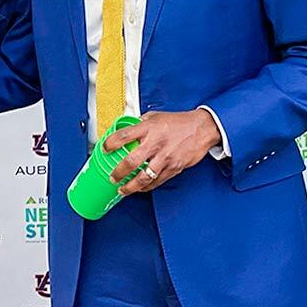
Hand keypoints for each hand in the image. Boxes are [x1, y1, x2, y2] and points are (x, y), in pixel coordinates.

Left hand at [104, 108, 222, 195]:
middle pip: (131, 161)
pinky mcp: (173, 168)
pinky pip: (157, 181)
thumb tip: (126, 128)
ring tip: (123, 190)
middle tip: (112, 177)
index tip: (104, 148)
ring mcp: (165, 157)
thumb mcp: (156, 116)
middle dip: (119, 172)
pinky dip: (147, 187)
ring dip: (131, 186)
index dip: (111, 143)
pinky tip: (140, 188)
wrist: (202, 129)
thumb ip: (140, 123)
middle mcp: (155, 143)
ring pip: (144, 177)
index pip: (124, 136)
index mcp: (148, 128)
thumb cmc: (179, 122)